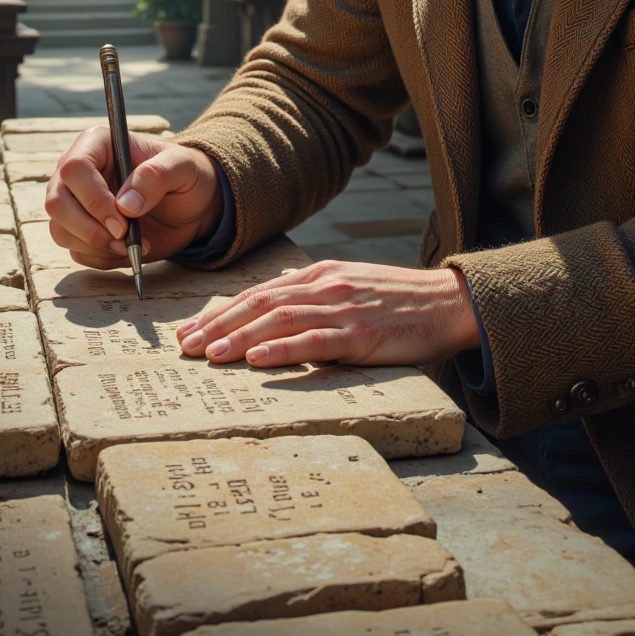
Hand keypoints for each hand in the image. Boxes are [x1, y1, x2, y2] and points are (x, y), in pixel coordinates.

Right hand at [45, 129, 222, 267]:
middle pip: (57, 203)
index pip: (74, 169)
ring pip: (60, 230)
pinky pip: (76, 252)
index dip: (94, 199)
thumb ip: (158, 175)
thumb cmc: (186, 175)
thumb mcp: (183, 167)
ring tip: (132, 245)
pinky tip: (128, 249)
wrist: (191, 204)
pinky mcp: (81, 231)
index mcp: (98, 144)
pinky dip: (102, 258)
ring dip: (96, 246)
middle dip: (90, 229)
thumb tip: (126, 204)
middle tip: (126, 239)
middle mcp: (78, 173)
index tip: (123, 221)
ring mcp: (75, 203)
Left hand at [175, 259, 479, 367]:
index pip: (259, 294)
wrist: (449, 302)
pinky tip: (256, 359)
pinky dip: (282, 350)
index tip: (191, 331)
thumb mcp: (350, 289)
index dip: (221, 312)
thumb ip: (314, 300)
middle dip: (218, 325)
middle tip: (185, 346)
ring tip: (208, 354)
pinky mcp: (362, 335)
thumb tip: (273, 319)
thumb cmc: (398, 302)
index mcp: (320, 276)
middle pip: (260, 305)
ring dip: (239, 338)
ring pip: (280, 322)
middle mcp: (326, 287)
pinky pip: (315, 342)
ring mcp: (343, 310)